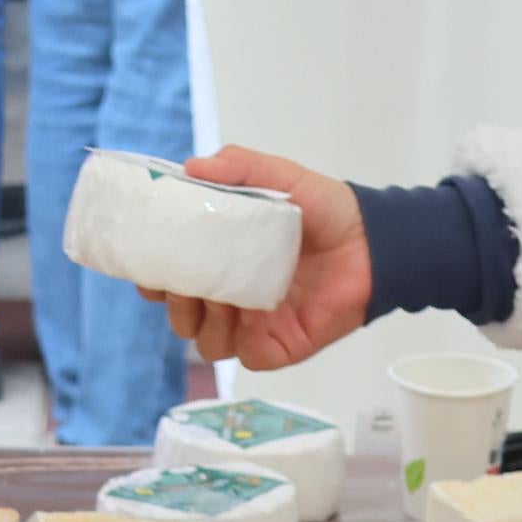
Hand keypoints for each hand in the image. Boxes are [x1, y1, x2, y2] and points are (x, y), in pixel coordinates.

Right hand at [150, 147, 370, 369]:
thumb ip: (238, 165)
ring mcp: (249, 325)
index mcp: (220, 258)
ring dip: (203, 321)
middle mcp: (228, 295)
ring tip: (222, 295)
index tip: (149, 265)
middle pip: (178, 314)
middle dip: (175, 301)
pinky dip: (238, 337)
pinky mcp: (274, 347)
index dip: (152, 273)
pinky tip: (250, 314)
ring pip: (203, 341)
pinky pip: (240, 356)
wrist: (372, 244)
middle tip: (187, 281)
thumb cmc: (324, 209)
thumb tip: (191, 167)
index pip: (168, 275)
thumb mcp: (279, 177)